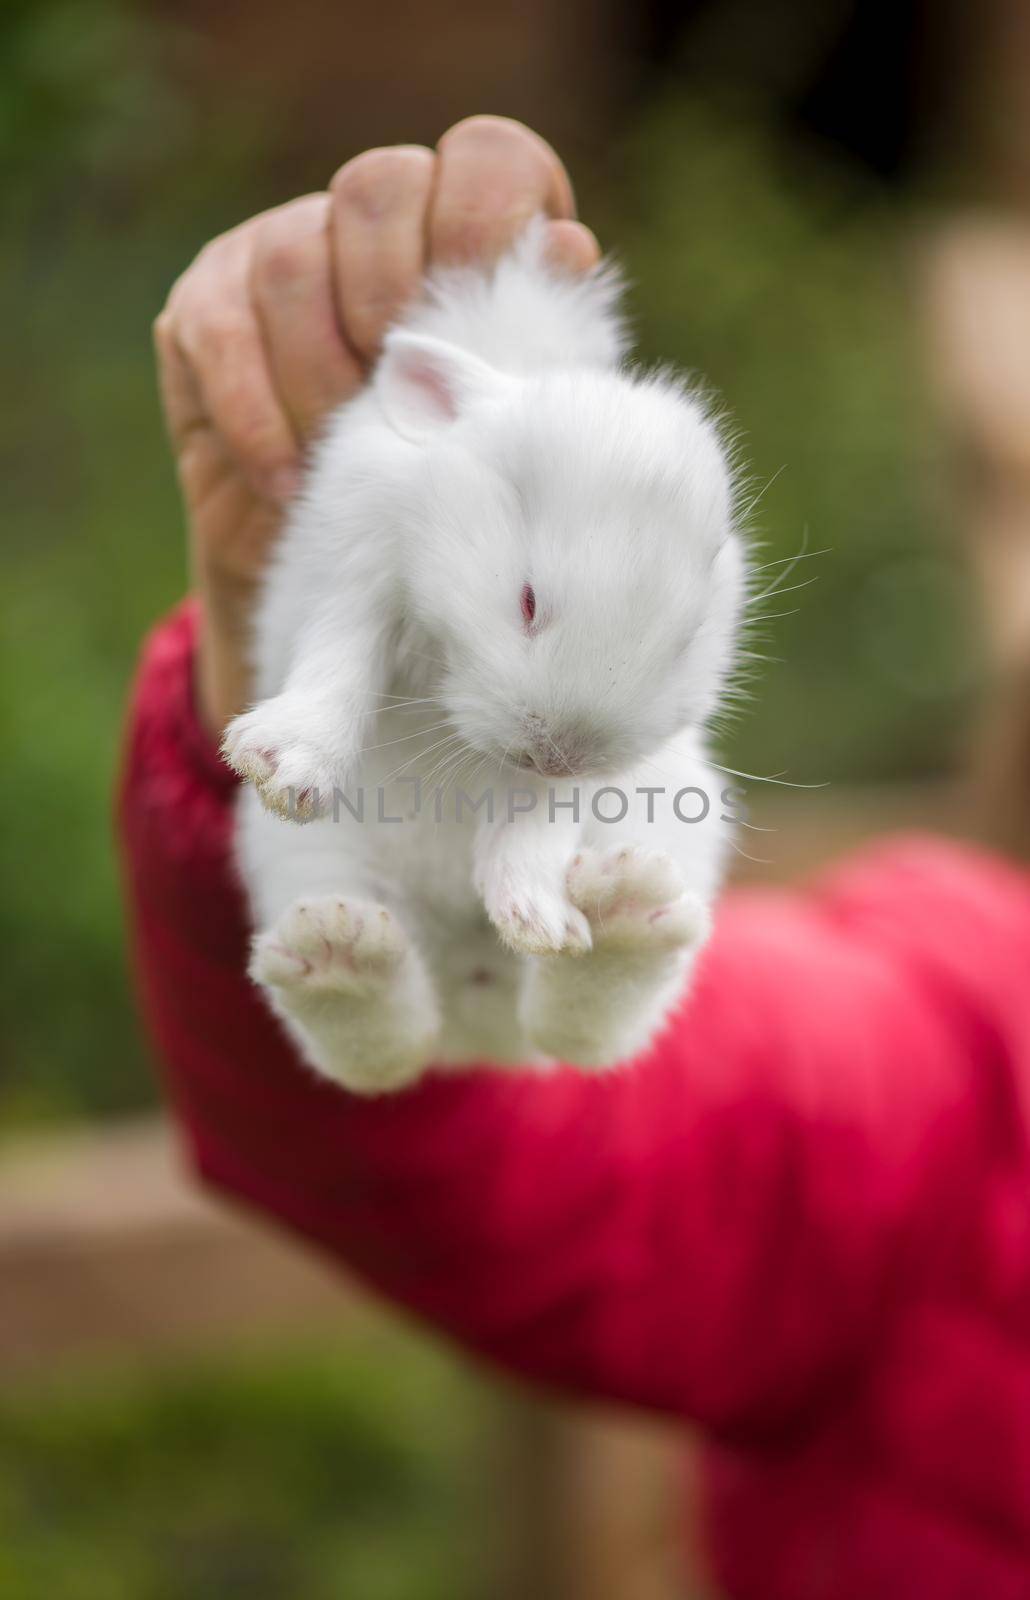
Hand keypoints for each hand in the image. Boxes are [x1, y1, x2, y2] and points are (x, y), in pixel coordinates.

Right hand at [153, 115, 599, 734]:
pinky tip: (292, 480)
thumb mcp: (505, 426)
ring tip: (343, 461)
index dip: (484, 218)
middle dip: (391, 301)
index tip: (481, 315)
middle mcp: (372, 214)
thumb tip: (564, 249)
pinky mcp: (204, 304)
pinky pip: (221, 334)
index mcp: (467, 223)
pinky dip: (259, 416)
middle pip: (376, 186)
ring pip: (291, 261)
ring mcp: (276, 246)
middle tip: (403, 402)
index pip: (485, 157)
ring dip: (323, 379)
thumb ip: (533, 340)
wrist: (346, 566)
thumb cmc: (448, 484)